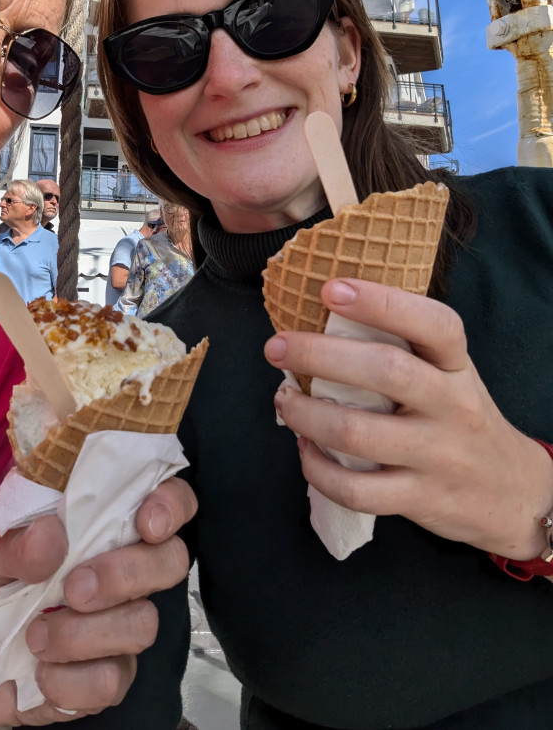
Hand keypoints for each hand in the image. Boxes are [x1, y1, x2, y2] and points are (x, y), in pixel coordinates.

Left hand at [0, 476, 195, 727]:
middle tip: (73, 588)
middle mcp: (118, 572)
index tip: (146, 522)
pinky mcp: (105, 679)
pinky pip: (113, 679)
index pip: (163, 502)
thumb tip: (50, 534)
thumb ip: (6, 545)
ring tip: (34, 636)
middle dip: (127, 573)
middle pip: (169, 561)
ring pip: (143, 623)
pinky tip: (40, 672)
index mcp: (92, 529)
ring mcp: (116, 627)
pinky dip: (71, 681)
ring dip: (84, 632)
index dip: (171, 504)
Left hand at [266, 278, 552, 559]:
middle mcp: (453, 406)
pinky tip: (305, 450)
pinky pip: (357, 489)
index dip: (381, 301)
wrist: (513, 494)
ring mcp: (438, 456)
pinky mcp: (421, 499)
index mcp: (457, 365)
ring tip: (284, 400)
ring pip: (358, 432)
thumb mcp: (449, 375)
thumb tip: (320, 319)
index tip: (330, 288)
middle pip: (386, 370)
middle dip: (318, 354)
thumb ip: (403, 349)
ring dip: (305, 414)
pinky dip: (318, 469)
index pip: (433, 324)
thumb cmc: (460, 419)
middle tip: (276, 347)